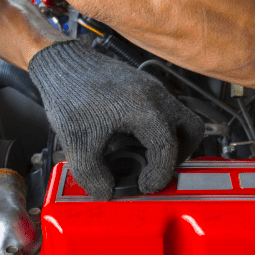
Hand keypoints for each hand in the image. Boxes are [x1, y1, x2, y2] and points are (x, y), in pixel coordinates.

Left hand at [28, 40, 203, 199]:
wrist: (62, 61)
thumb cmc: (69, 93)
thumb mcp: (77, 142)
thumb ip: (93, 174)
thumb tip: (106, 192)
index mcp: (145, 110)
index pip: (168, 150)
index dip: (159, 175)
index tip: (145, 186)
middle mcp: (156, 97)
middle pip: (191, 131)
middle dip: (179, 155)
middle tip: (159, 169)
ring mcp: (153, 89)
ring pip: (181, 119)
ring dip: (170, 141)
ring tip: (144, 155)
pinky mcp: (145, 87)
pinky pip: (165, 111)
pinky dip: (157, 129)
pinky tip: (129, 137)